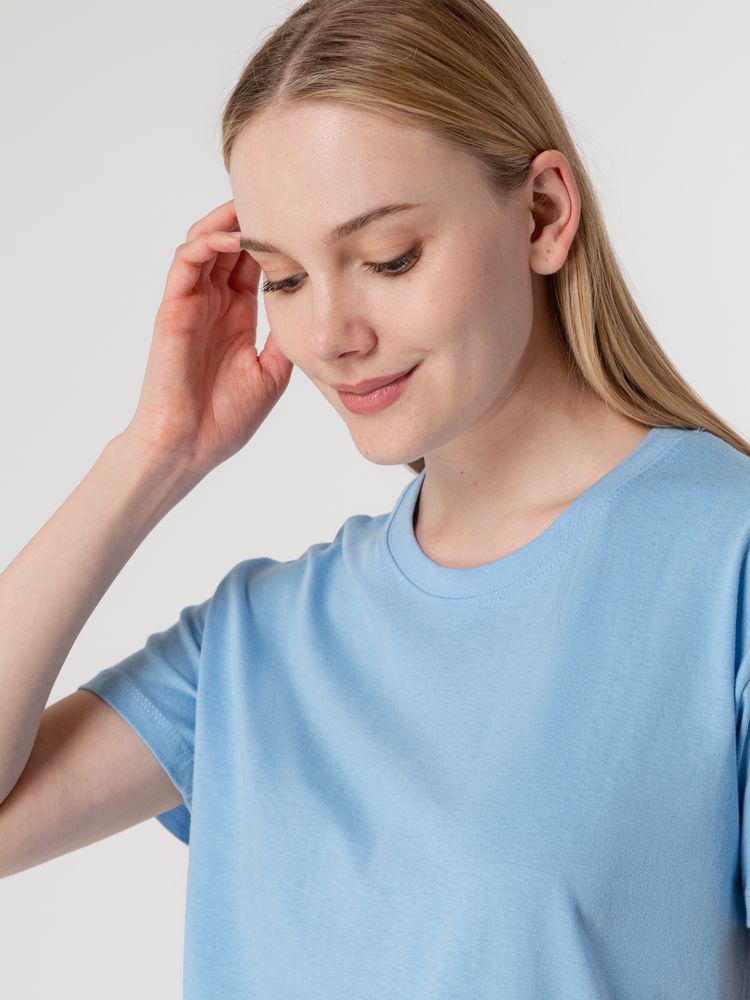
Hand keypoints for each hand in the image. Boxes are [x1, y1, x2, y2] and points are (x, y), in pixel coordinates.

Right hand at [121, 198, 292, 477]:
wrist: (192, 446)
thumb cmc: (226, 418)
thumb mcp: (273, 372)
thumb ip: (286, 336)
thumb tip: (318, 309)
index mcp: (237, 317)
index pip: (254, 263)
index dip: (274, 239)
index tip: (305, 220)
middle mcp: (214, 304)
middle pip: (231, 244)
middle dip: (253, 218)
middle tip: (284, 195)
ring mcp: (192, 303)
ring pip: (206, 242)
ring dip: (229, 219)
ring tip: (257, 203)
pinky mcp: (173, 308)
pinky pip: (186, 261)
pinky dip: (207, 240)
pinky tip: (234, 236)